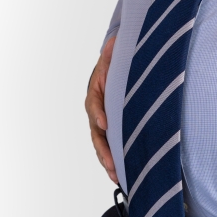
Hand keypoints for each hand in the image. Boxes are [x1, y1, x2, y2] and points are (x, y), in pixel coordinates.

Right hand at [85, 36, 117, 182]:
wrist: (115, 72)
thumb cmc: (114, 66)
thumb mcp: (113, 57)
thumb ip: (113, 52)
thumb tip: (114, 40)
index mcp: (95, 94)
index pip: (94, 105)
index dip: (98, 114)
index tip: (104, 124)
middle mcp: (96, 112)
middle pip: (96, 133)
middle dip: (103, 150)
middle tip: (111, 163)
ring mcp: (102, 123)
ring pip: (101, 144)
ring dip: (107, 160)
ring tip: (116, 176)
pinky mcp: (111, 131)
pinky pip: (110, 147)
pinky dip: (114, 161)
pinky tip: (121, 176)